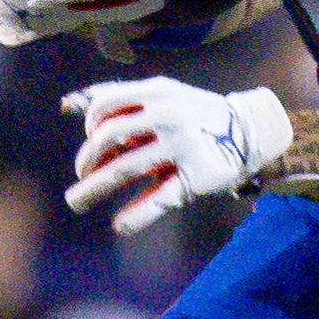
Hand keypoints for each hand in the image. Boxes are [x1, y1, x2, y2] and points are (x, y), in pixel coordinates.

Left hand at [62, 78, 292, 235]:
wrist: (251, 130)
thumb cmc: (196, 115)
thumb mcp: (164, 96)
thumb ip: (124, 101)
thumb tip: (66, 105)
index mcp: (156, 93)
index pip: (105, 105)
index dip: (90, 125)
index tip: (92, 141)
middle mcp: (167, 115)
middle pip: (108, 138)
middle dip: (86, 160)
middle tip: (81, 175)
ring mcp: (181, 146)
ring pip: (124, 169)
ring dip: (92, 189)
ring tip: (75, 201)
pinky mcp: (195, 177)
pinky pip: (158, 199)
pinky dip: (136, 216)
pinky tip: (120, 226)